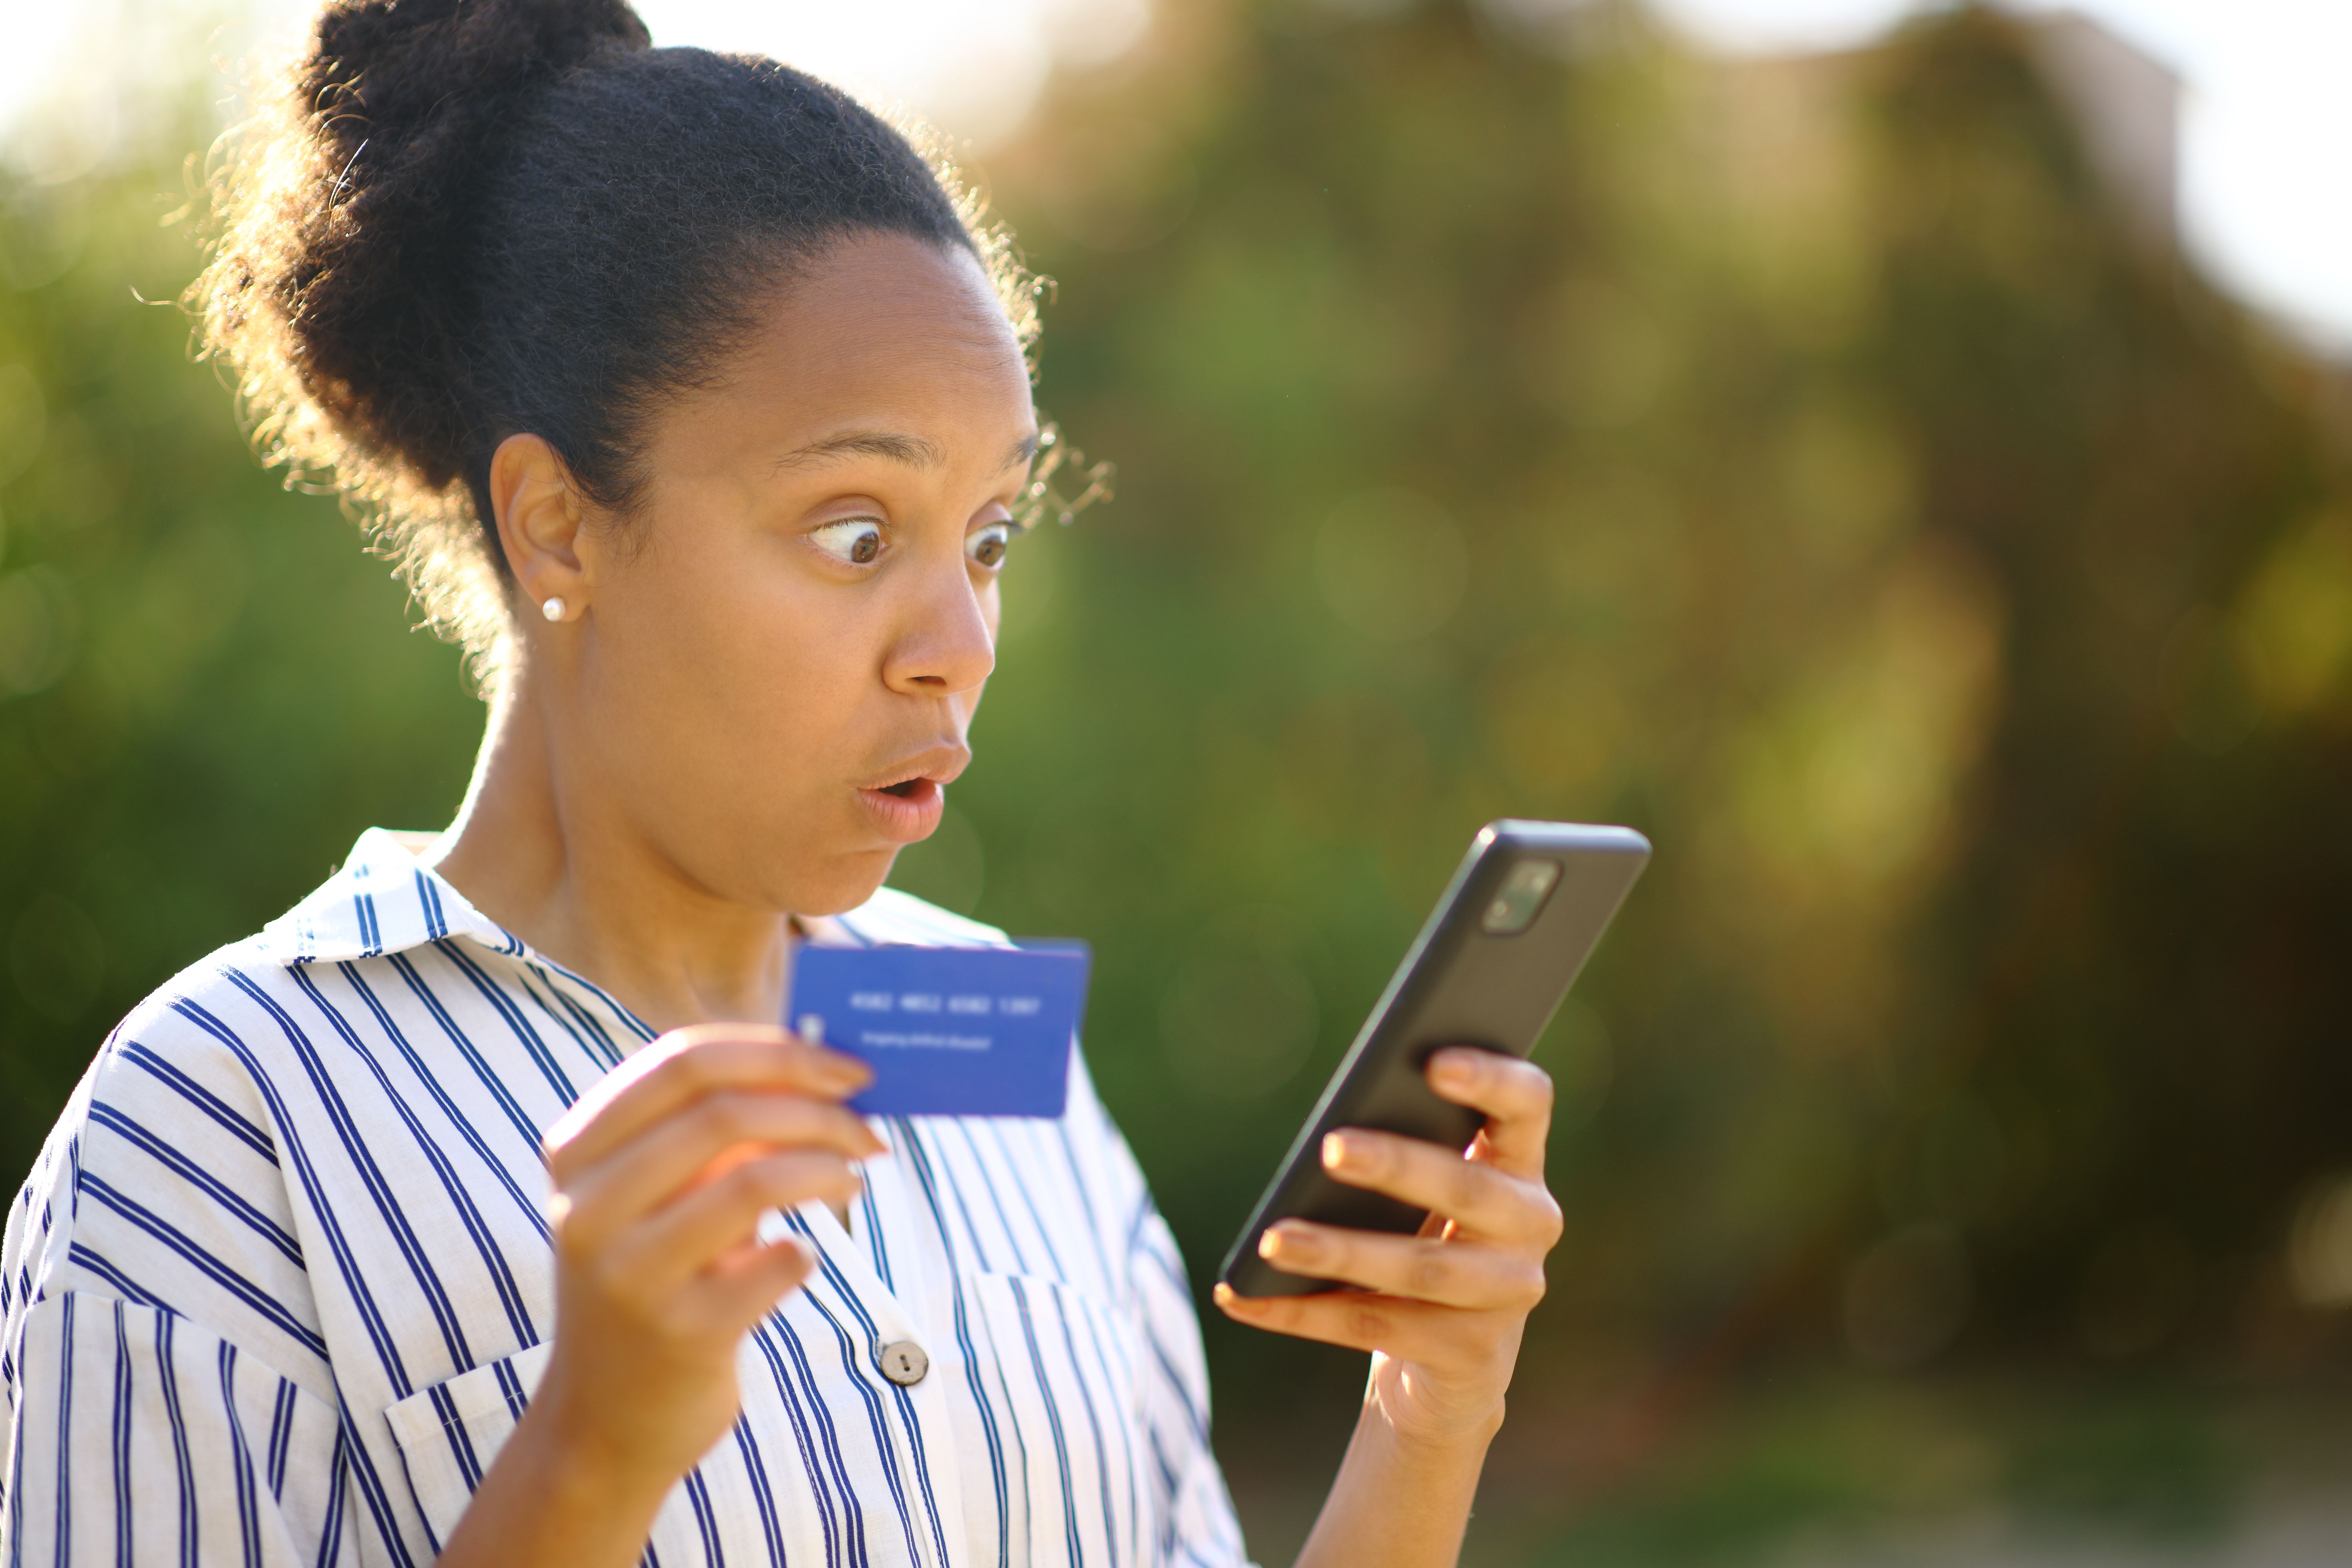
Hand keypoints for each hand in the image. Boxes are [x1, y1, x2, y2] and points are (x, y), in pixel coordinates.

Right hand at [535, 1024, 883, 1488]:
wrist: (608, 1419)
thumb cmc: (653, 1278)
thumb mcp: (655, 1194)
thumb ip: (709, 1130)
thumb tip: (821, 1071)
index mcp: (577, 1151)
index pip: (683, 1062)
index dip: (776, 1052)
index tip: (845, 1068)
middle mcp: (588, 1208)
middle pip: (723, 1111)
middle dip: (816, 1108)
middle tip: (867, 1126)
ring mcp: (629, 1274)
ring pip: (754, 1180)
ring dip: (826, 1169)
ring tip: (854, 1179)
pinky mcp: (680, 1334)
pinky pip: (776, 1264)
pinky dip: (806, 1251)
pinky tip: (801, 1258)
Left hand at [1214, 1048, 1562, 1448]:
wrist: (1452, 1356)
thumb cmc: (1426, 1235)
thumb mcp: (1425, 1188)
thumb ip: (1406, 1145)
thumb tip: (1332, 1132)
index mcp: (1520, 1162)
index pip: (1527, 1103)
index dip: (1491, 1077)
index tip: (1433, 1061)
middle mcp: (1530, 1225)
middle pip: (1467, 1189)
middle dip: (1396, 1165)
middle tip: (1330, 1147)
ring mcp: (1507, 1295)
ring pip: (1419, 1268)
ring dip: (1339, 1252)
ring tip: (1272, 1240)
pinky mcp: (1471, 1355)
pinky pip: (1374, 1327)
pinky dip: (1301, 1312)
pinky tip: (1245, 1297)